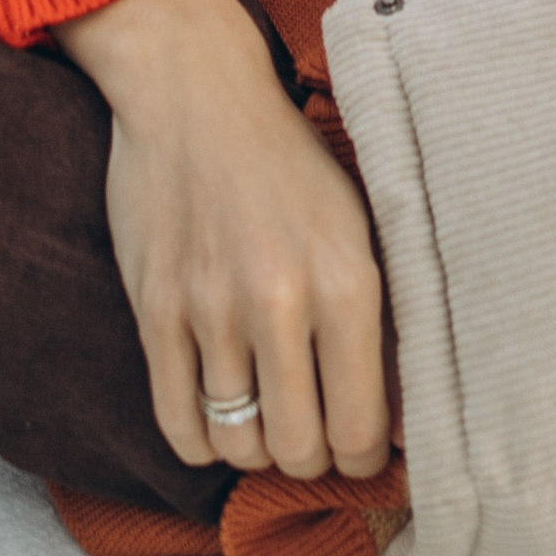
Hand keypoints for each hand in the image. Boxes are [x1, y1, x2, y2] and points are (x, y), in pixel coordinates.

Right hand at [55, 0, 391, 484]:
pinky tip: (220, 418)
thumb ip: (382, 314)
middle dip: (312, 460)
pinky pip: (175, 420)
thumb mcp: (361, 222)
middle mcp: (279, 301)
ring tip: (268, 423)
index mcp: (347, 279)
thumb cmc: (291, 161)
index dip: (366, 459)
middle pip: (297, 449)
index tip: (364, 453)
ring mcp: (209, 310)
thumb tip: (401, 419)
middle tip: (315, 439)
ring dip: (255, 448)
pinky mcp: (153, 311)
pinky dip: (201, 440)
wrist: (196, 94)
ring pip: (236, 443)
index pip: (363, 424)